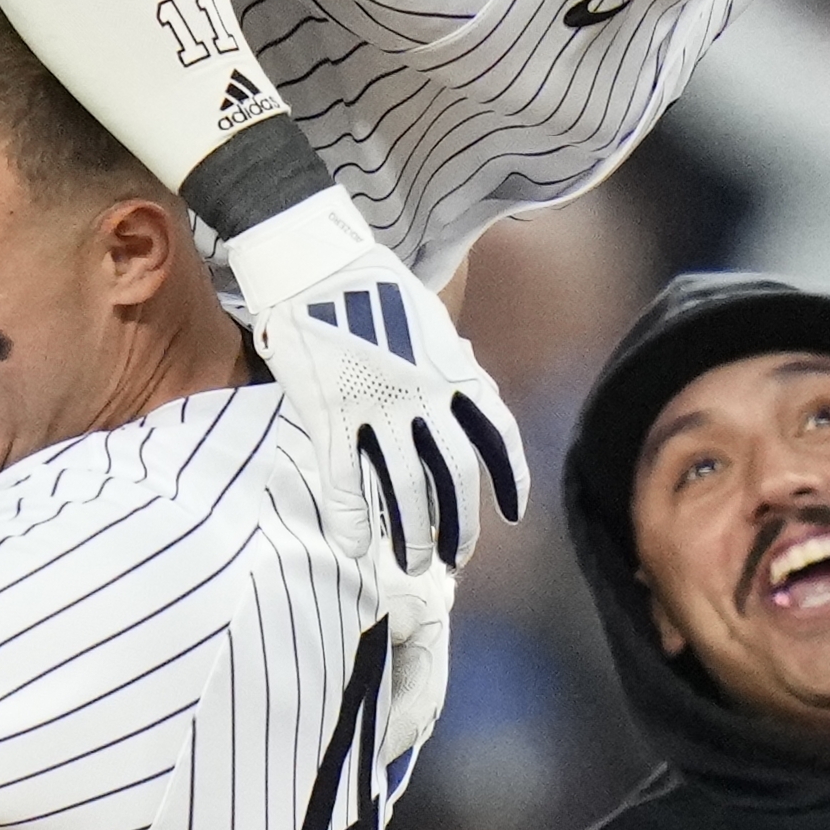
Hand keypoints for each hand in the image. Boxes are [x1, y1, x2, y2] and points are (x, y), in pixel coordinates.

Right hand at [244, 270, 524, 571]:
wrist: (316, 265)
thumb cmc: (374, 289)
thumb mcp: (433, 323)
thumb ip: (454, 365)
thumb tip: (471, 395)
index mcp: (453, 371)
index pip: (497, 436)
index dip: (511, 480)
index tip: (514, 514)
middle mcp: (423, 395)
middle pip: (453, 476)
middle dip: (460, 527)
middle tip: (457, 560)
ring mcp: (375, 408)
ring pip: (403, 488)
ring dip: (412, 534)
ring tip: (415, 564)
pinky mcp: (330, 414)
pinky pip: (344, 479)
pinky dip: (351, 518)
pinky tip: (356, 545)